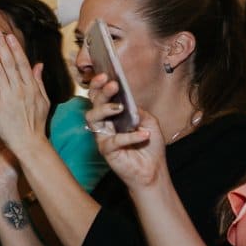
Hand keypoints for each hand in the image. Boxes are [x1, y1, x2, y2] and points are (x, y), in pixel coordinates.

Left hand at [0, 31, 49, 151]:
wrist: (29, 142)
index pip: (22, 63)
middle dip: (1, 46)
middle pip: (9, 64)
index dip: (14, 48)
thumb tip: (39, 64)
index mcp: (32, 87)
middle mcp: (20, 89)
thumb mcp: (43, 100)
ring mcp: (8, 97)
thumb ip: (38, 80)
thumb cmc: (36, 123)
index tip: (8, 36)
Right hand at [87, 76, 169, 190]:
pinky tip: (144, 136)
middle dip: (101, 92)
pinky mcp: (105, 150)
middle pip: (94, 103)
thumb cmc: (149, 147)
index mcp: (113, 115)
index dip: (100, 85)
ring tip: (120, 108)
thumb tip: (128, 102)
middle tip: (112, 85)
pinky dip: (130, 136)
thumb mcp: (149, 121)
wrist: (153, 170)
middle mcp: (105, 123)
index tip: (106, 75)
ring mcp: (103, 136)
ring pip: (92, 118)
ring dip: (104, 109)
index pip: (101, 97)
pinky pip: (113, 139)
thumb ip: (138, 110)